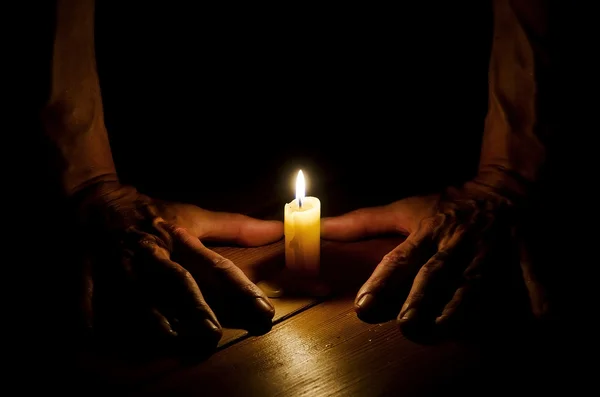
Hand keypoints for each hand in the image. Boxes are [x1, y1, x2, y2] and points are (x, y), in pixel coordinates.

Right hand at [72, 182, 282, 350]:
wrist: (98, 198)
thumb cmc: (152, 212)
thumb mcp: (194, 216)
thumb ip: (236, 227)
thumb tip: (276, 229)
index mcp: (179, 240)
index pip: (216, 265)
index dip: (240, 288)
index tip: (263, 310)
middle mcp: (153, 253)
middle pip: (177, 279)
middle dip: (195, 305)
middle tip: (213, 331)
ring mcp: (119, 262)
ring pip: (136, 290)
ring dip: (152, 314)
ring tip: (171, 336)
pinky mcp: (88, 269)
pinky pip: (85, 291)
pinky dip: (86, 310)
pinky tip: (89, 333)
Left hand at [321, 181, 547, 335]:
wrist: (503, 184)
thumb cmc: (449, 202)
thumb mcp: (405, 207)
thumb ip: (363, 222)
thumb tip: (322, 228)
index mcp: (428, 231)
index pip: (399, 259)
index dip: (381, 282)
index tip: (364, 305)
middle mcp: (456, 242)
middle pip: (436, 273)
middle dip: (420, 298)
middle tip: (406, 324)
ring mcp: (490, 248)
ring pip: (475, 279)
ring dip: (462, 304)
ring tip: (446, 327)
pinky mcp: (523, 250)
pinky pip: (534, 273)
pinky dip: (541, 294)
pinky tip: (547, 319)